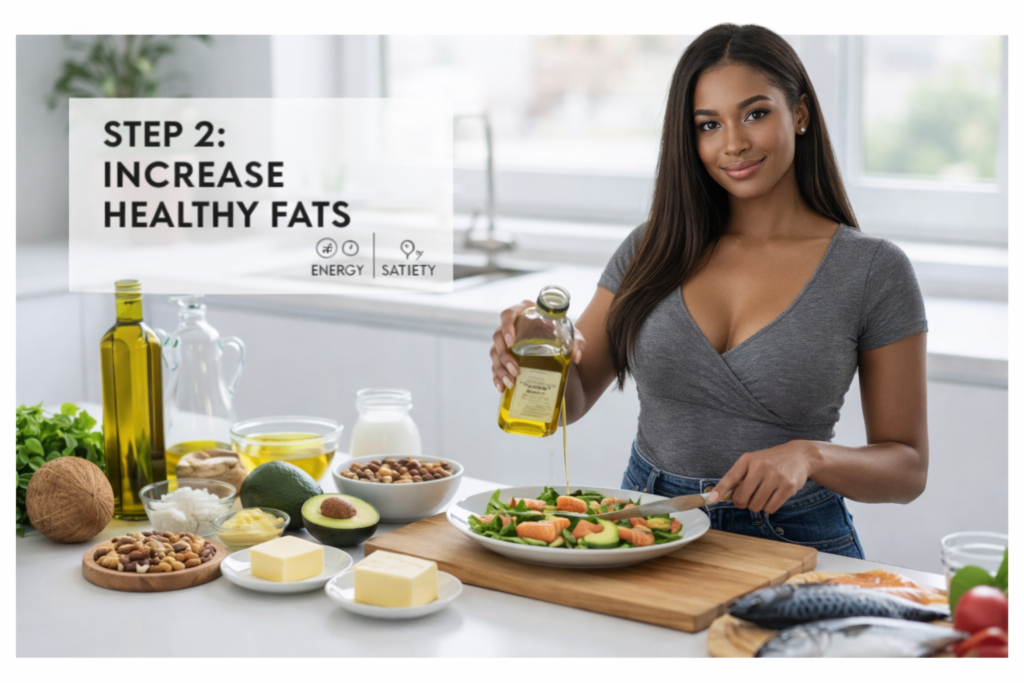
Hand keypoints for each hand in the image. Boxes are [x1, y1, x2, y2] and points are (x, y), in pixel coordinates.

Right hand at [490, 301, 586, 392]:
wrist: (559, 346)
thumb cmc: (563, 334)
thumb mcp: (572, 335)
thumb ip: (577, 342)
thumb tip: (576, 357)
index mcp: (523, 313)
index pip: (508, 315)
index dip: (506, 327)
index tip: (511, 342)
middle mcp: (510, 326)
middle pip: (497, 336)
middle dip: (504, 355)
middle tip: (515, 370)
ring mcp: (505, 342)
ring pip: (494, 353)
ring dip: (500, 369)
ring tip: (511, 382)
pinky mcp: (503, 356)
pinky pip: (495, 366)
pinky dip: (497, 377)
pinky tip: (503, 387)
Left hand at [708, 440, 822, 513]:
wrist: (799, 456)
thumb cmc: (770, 461)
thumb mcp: (753, 462)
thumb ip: (739, 477)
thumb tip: (723, 496)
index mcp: (748, 459)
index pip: (730, 477)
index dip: (720, 490)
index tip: (711, 500)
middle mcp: (760, 467)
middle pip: (742, 498)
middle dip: (743, 503)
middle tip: (749, 497)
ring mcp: (775, 477)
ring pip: (756, 506)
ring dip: (758, 505)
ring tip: (764, 493)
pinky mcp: (788, 487)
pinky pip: (771, 509)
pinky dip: (769, 507)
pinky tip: (774, 496)